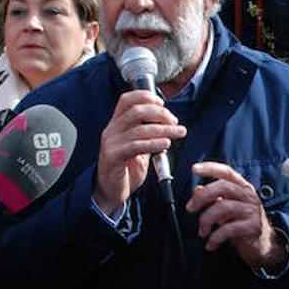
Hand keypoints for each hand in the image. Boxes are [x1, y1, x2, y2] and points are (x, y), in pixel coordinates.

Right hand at [93, 90, 185, 215]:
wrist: (110, 192)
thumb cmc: (125, 169)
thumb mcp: (138, 147)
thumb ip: (148, 134)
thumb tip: (167, 123)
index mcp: (116, 124)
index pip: (127, 100)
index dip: (145, 96)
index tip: (162, 103)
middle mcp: (111, 130)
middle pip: (136, 111)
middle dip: (160, 113)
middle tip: (174, 122)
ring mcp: (111, 143)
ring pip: (140, 129)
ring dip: (163, 130)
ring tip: (178, 133)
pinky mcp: (113, 157)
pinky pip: (136, 146)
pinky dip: (154, 143)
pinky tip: (165, 144)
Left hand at [186, 161, 284, 268]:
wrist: (263, 245)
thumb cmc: (242, 224)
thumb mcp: (227, 209)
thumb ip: (214, 198)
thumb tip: (197, 189)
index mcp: (243, 188)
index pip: (227, 172)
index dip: (210, 168)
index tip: (194, 169)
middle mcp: (249, 196)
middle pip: (223, 187)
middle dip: (202, 197)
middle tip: (190, 208)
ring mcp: (252, 211)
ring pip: (222, 207)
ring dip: (205, 220)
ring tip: (202, 232)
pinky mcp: (253, 227)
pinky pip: (227, 229)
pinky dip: (214, 238)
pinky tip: (210, 244)